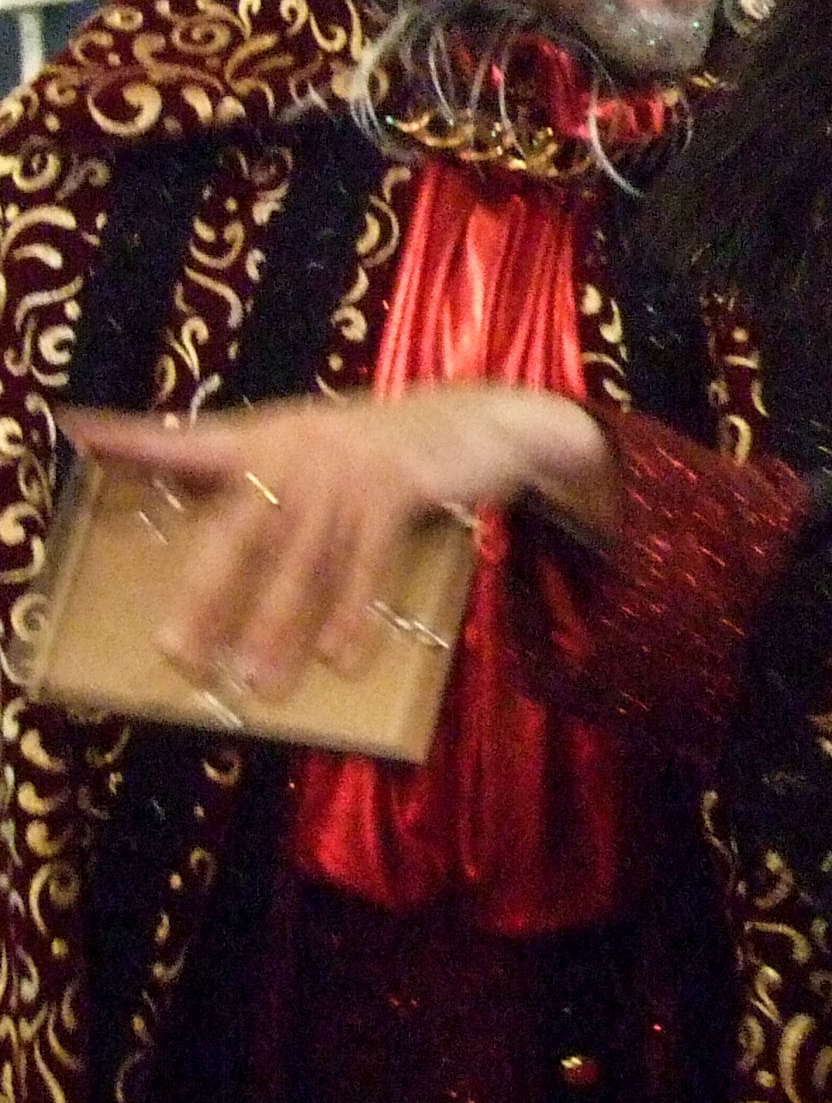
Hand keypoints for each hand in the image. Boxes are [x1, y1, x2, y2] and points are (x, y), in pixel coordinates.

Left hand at [56, 386, 617, 699]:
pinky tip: (342, 656)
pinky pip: (367, 563)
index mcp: (271, 436)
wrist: (484, 420)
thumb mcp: (325, 449)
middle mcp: (300, 448)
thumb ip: (276, 487)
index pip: (189, 440)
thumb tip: (223, 570)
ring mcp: (350, 467)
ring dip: (279, 627)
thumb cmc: (391, 450)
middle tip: (179, 653)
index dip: (135, 438)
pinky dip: (354, 612)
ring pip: (301, 561)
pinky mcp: (398, 486)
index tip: (77, 432)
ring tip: (257, 682)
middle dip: (209, 596)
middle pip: (242, 530)